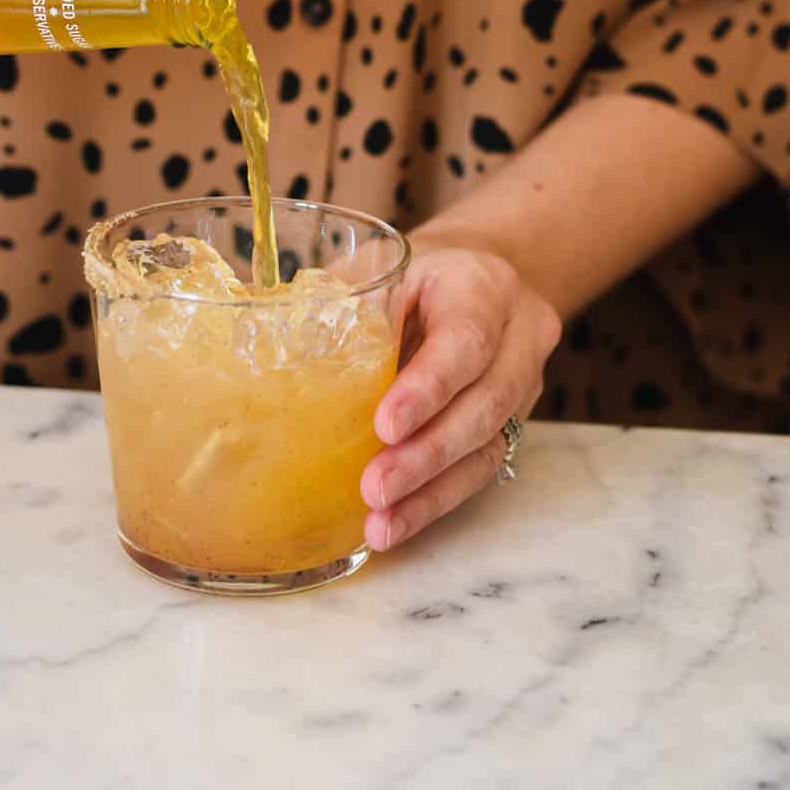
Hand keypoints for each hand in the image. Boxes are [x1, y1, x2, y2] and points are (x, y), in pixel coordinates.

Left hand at [361, 244, 560, 550]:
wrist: (475, 278)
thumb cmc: (415, 274)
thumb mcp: (383, 266)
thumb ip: (344, 301)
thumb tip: (267, 332)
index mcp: (484, 286)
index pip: (466, 340)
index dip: (428, 388)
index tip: (384, 426)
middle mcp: (518, 336)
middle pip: (485, 403)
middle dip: (427, 453)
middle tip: (374, 487)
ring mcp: (522, 384)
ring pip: (488, 446)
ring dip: (431, 490)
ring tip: (380, 522)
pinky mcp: (511, 423)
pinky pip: (480, 470)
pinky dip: (435, 501)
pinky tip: (395, 523)